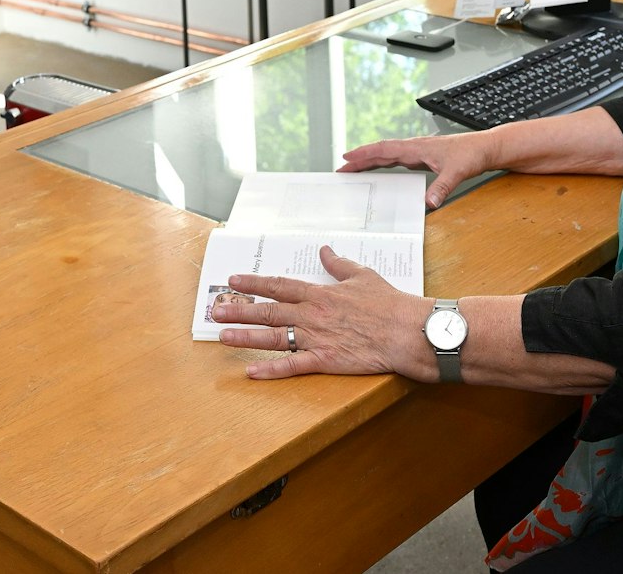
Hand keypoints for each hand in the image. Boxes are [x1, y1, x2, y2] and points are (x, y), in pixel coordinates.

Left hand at [213, 246, 434, 380]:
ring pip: (273, 337)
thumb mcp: (362, 275)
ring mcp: (316, 338)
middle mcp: (312, 314)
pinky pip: (292, 366)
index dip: (254, 283)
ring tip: (223, 336)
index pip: (279, 285)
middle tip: (215, 310)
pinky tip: (251, 372)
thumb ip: (339, 264)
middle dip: (239, 310)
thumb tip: (325, 249)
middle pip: (268, 311)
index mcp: (320, 293)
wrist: (406, 330)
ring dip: (246, 337)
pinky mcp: (325, 360)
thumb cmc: (389, 303)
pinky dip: (271, 370)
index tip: (234, 281)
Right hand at [340, 132, 494, 208]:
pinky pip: (398, 160)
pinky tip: (381, 170)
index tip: (346, 157)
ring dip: (371, 161)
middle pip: (381, 152)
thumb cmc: (472, 153)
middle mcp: (415, 147)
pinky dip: (385, 164)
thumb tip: (429, 202)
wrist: (486, 147)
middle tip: (342, 168)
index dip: (364, 153)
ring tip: (355, 169)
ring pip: (388, 155)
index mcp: (417, 147)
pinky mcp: (424, 157)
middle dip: (361, 159)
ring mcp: (419, 152)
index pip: (384, 149)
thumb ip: (442, 187)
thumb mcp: (457, 172)